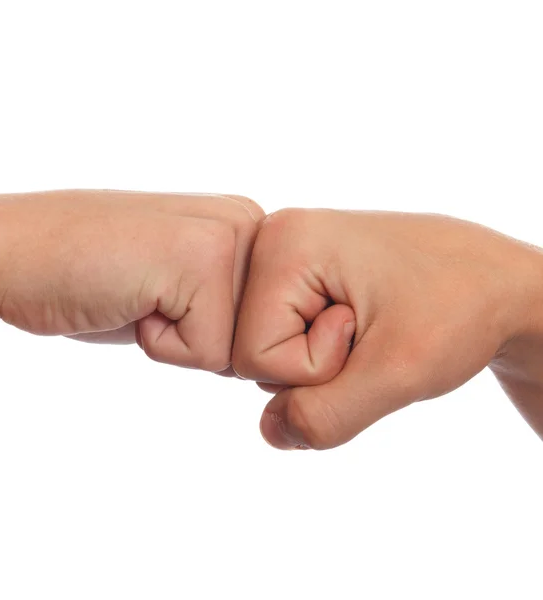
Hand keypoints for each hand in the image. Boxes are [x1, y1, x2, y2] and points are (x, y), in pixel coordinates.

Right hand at [0, 190, 263, 371]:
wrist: (14, 253)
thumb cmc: (93, 276)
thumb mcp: (179, 283)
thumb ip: (231, 302)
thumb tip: (268, 355)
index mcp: (245, 223)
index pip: (266, 324)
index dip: (209, 332)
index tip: (164, 296)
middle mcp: (247, 221)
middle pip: (258, 340)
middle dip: (200, 339)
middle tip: (149, 295)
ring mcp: (226, 236)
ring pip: (236, 352)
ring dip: (180, 342)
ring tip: (140, 294)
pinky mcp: (201, 262)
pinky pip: (207, 354)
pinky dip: (159, 348)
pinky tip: (130, 300)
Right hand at [233, 208, 542, 448]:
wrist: (498, 282)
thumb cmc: (460, 309)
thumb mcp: (398, 373)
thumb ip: (325, 415)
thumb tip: (271, 431)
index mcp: (285, 243)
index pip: (255, 355)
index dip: (315, 369)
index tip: (368, 332)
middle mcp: (274, 239)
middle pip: (252, 351)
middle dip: (314, 365)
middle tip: (368, 329)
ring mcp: (285, 253)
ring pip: (267, 348)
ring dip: (320, 357)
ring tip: (367, 323)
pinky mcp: (299, 271)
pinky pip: (283, 336)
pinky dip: (320, 348)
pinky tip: (356, 324)